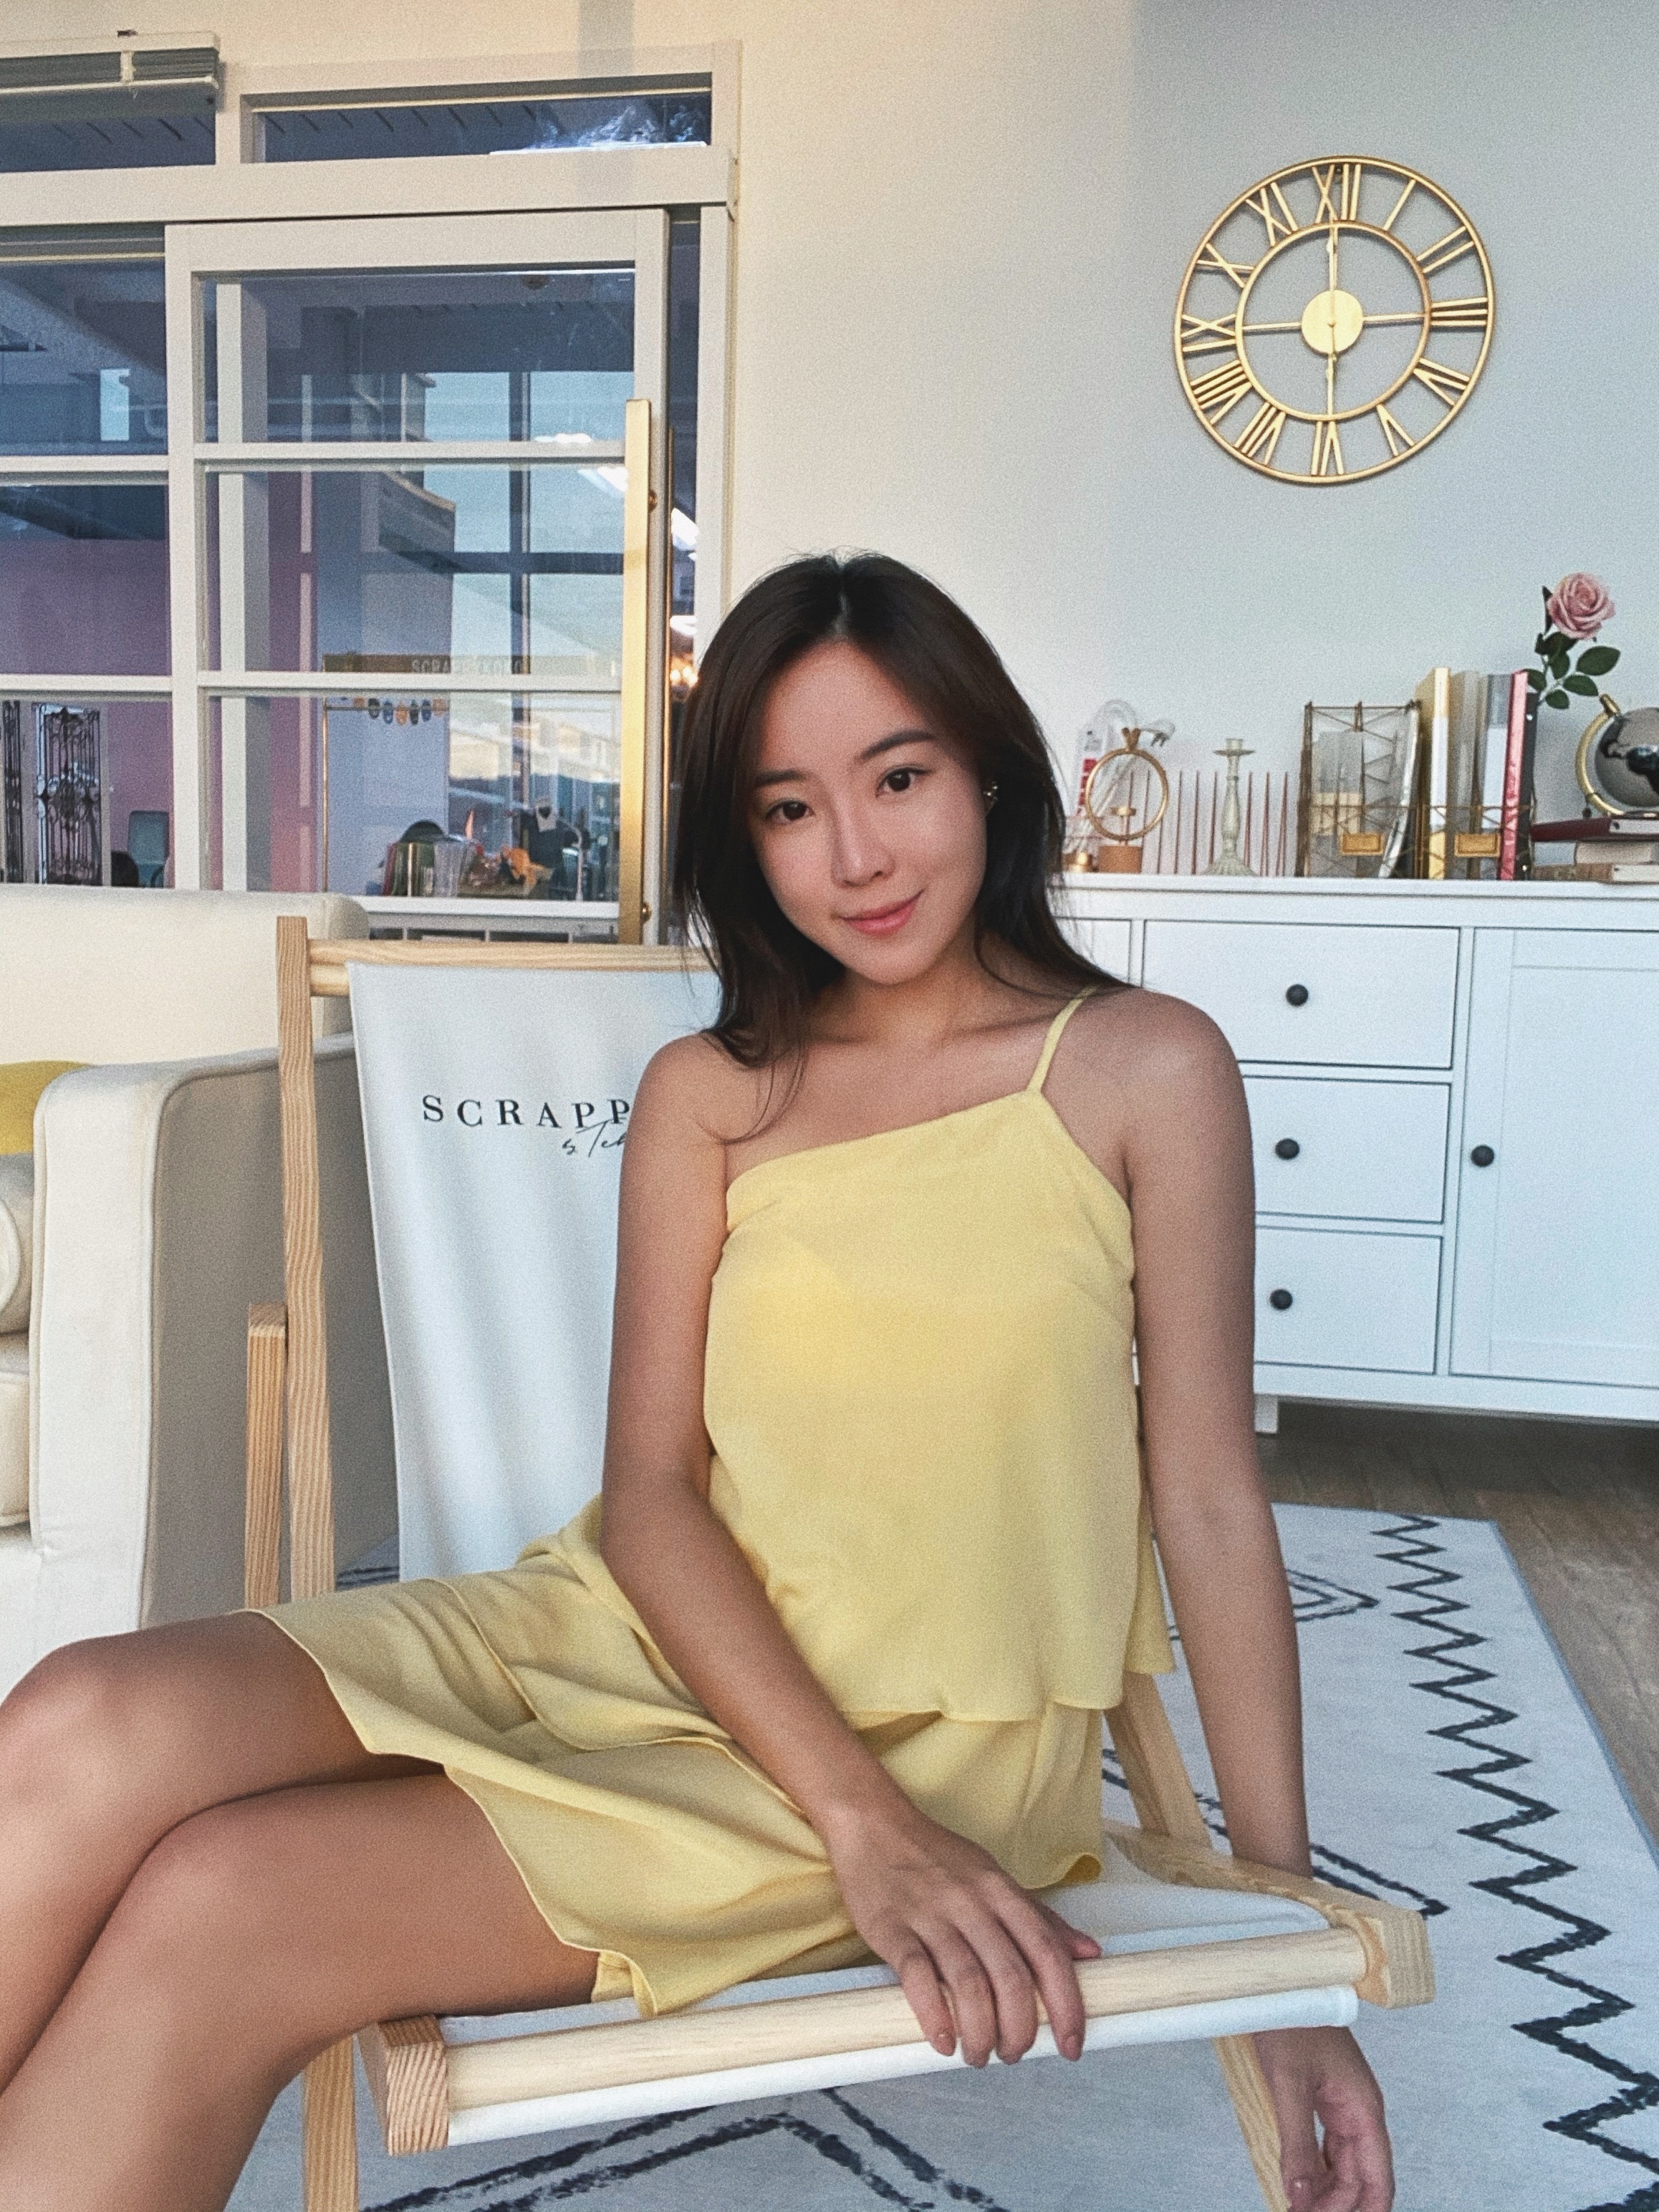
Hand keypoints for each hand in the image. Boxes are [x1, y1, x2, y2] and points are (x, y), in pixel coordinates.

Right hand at [820, 1798, 1100, 2067]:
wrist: (873, 1824)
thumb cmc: (937, 1857)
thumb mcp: (993, 1876)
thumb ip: (1039, 1916)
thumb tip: (1090, 1953)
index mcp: (1001, 1890)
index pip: (1046, 1951)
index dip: (1065, 2003)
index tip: (1071, 2044)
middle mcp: (971, 1902)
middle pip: (1010, 1975)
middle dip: (1019, 2028)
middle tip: (1014, 2054)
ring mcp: (931, 1914)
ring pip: (968, 1982)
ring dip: (980, 2032)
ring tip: (979, 2055)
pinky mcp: (892, 1927)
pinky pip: (917, 1976)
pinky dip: (934, 2015)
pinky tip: (943, 2041)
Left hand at [1254, 2025, 1392, 2210]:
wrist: (1283, 1983)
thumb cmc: (1291, 2021)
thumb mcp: (1289, 2084)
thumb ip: (1297, 2143)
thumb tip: (1299, 2196)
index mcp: (1363, 2109)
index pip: (1377, 2179)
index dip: (1364, 2211)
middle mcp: (1358, 2111)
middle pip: (1358, 2176)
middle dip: (1336, 2205)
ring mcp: (1342, 2105)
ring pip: (1341, 2164)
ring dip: (1324, 2191)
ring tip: (1298, 2208)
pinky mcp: (1323, 2098)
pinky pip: (1326, 2145)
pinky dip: (1313, 2168)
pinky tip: (1297, 2182)